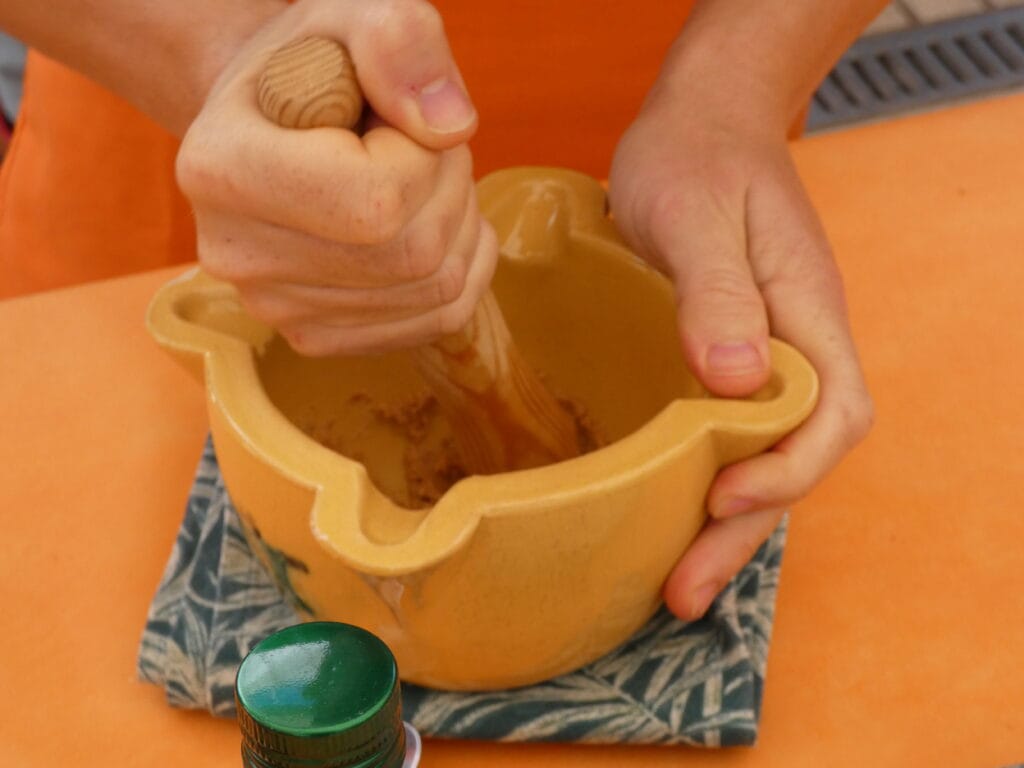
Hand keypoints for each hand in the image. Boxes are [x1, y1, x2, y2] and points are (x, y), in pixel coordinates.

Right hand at [176, 0, 497, 355]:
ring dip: (462, 225)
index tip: (397, 121)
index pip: (376, 201)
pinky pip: (436, 319)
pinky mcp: (316, 336)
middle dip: (451, 188)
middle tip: (423, 146)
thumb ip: (398, 42)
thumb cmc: (316, 65)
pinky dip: (465, 269)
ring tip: (421, 181)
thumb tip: (448, 129)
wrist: (276, 121)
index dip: (423, 156)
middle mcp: (235, 254)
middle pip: (412, 254)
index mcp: (221, 169)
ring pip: (435, 289)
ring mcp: (275, 308)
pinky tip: (438, 224)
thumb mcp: (353, 12)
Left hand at [609, 83, 873, 620]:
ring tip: (675, 586)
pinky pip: (733, 434)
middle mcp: (798, 346)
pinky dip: (706, 483)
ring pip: (764, 456)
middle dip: (746, 529)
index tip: (721, 498)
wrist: (700, 124)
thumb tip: (737, 379)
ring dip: (725, 524)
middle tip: (685, 593)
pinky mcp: (730, 359)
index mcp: (806, 312)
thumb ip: (716, 290)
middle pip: (797, 457)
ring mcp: (767, 356)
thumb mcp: (691, 212)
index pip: (831, 414)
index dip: (786, 469)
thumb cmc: (694, 157)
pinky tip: (668, 518)